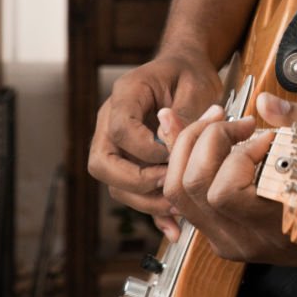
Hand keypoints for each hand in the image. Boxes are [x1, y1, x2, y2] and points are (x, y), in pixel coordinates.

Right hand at [88, 52, 223, 240]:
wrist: (186, 69)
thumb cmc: (189, 73)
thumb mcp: (195, 85)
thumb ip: (185, 115)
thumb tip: (175, 147)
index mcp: (126, 94)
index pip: (120, 130)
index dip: (145, 149)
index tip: (172, 156)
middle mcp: (111, 120)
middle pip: (102, 163)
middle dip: (135, 182)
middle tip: (169, 185)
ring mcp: (115, 143)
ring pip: (113, 183)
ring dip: (144, 200)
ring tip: (178, 207)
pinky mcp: (127, 161)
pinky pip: (130, 191)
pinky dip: (150, 211)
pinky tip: (171, 227)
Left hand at [160, 93, 296, 282]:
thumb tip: (265, 101)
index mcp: (274, 224)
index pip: (225, 192)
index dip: (239, 153)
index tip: (266, 137)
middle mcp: (244, 238)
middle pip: (192, 186)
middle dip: (208, 139)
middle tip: (238, 123)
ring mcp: (229, 241)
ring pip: (179, 194)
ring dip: (191, 148)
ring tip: (218, 124)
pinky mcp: (223, 236)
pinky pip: (187, 200)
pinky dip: (187, 162)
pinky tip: (200, 137)